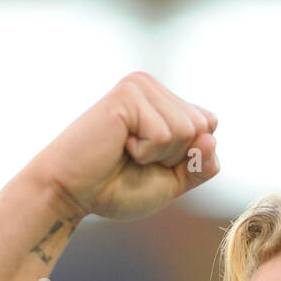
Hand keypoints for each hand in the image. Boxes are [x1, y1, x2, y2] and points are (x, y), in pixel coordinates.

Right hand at [28, 71, 218, 221]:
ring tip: (126, 152)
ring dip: (159, 155)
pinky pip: (164, 133)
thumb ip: (201, 165)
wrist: (70, 194)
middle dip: (174, 156)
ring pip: (187, 130)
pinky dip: (145, 152)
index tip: (151, 163)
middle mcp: (153, 87)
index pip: (209, 126)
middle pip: (202, 127)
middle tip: (135, 158)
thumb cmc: (115, 188)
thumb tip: (211, 136)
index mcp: (163, 101)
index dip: (188, 157)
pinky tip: (119, 146)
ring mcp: (140, 86)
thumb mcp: (172, 182)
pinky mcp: (128, 95)